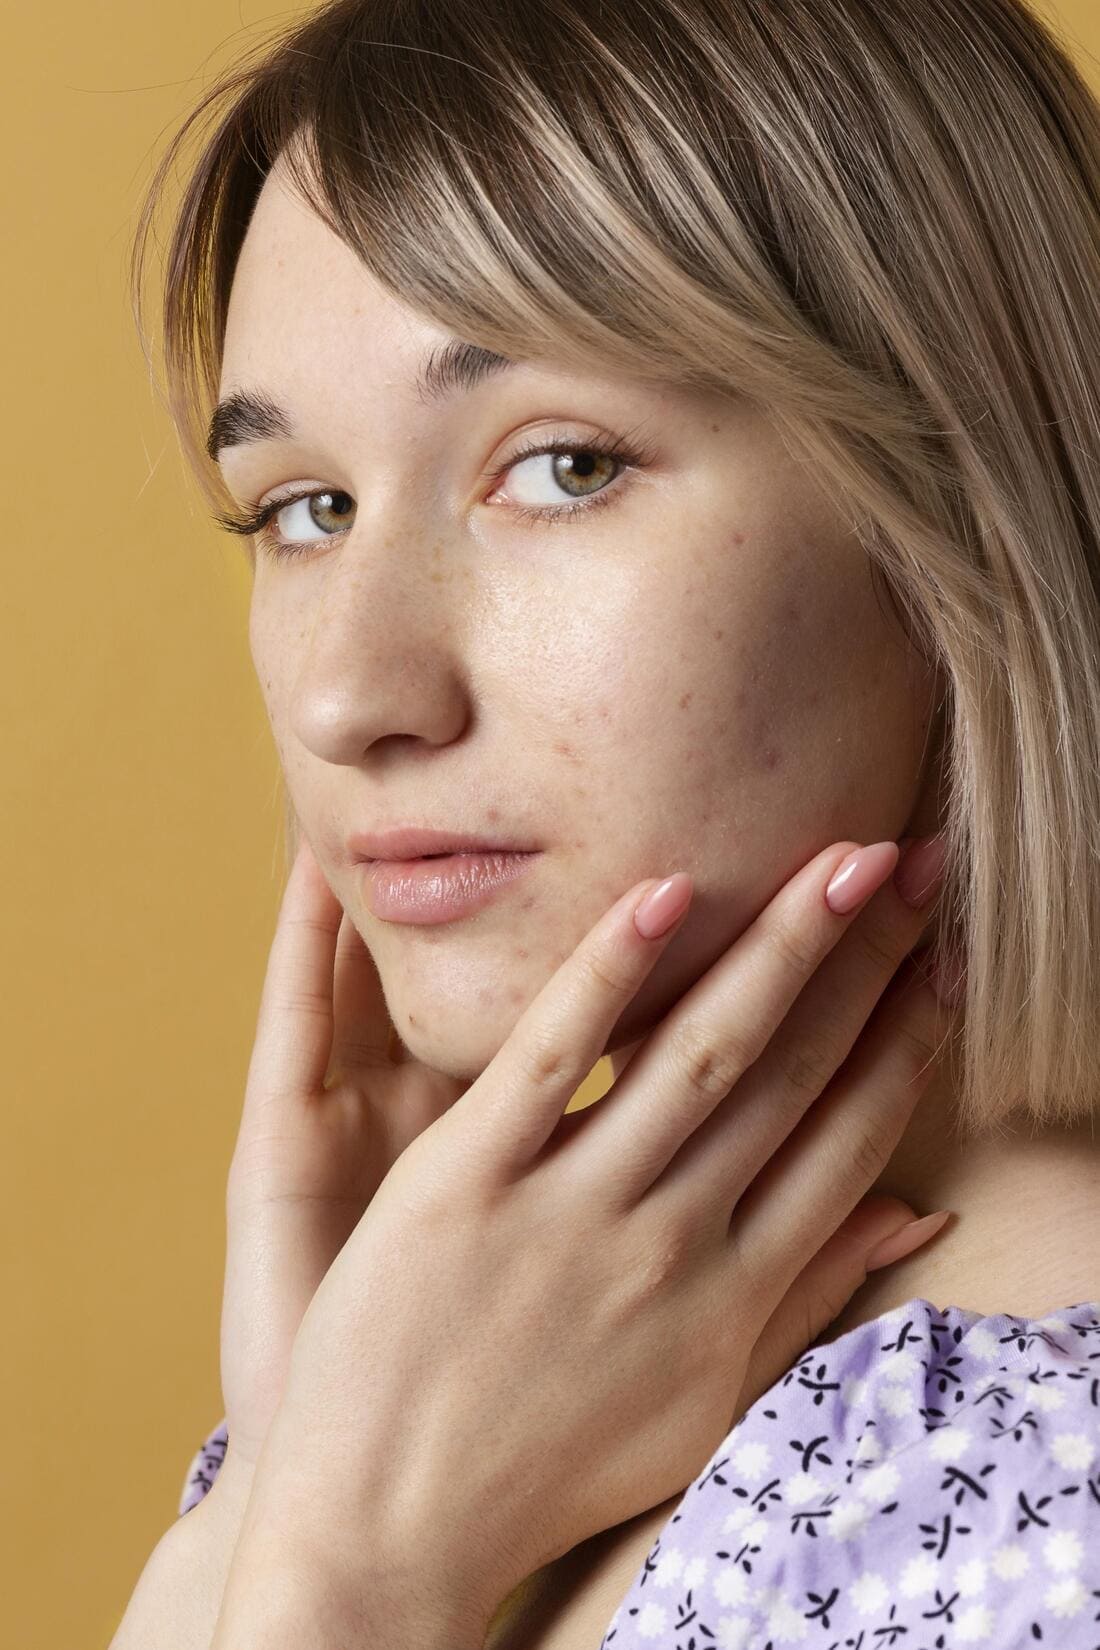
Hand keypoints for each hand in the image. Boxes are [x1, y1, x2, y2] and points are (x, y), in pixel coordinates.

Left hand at [213, 833, 954, 1647]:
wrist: (392, 1531)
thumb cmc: (550, 1471)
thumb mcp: (702, 1406)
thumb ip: (807, 1307)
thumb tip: (914, 1223)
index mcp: (735, 1288)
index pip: (848, 1136)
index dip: (906, 1037)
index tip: (943, 952)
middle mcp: (674, 1239)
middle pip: (791, 1075)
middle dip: (864, 962)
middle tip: (913, 862)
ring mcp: (571, 1207)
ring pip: (699, 1053)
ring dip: (778, 947)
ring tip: (839, 857)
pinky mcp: (465, 1182)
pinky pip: (550, 1060)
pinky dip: (611, 974)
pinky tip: (665, 894)